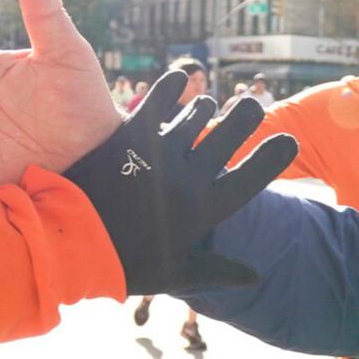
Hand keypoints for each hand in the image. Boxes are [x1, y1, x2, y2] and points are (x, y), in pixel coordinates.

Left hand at [61, 70, 297, 295]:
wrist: (71, 246)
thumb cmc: (124, 264)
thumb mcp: (175, 274)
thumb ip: (218, 271)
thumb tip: (255, 276)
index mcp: (204, 210)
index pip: (256, 175)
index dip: (277, 154)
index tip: (287, 140)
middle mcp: (189, 178)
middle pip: (233, 130)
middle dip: (248, 113)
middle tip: (248, 108)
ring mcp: (160, 153)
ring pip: (199, 112)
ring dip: (204, 107)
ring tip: (203, 110)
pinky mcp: (130, 135)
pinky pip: (161, 98)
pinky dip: (173, 86)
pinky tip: (178, 82)